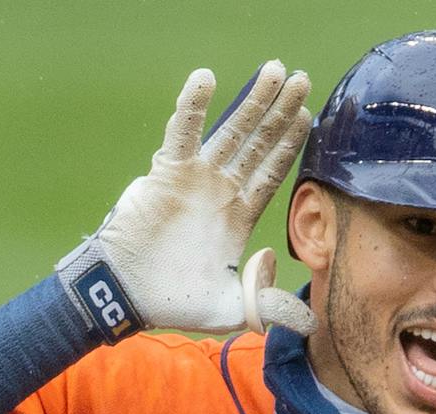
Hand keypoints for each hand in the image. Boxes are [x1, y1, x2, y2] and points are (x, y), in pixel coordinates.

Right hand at [59, 62, 314, 336]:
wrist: (127, 296)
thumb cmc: (174, 303)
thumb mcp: (231, 309)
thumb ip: (268, 306)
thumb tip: (308, 321)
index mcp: (238, 216)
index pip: (272, 173)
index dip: (289, 146)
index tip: (309, 116)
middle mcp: (220, 190)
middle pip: (258, 143)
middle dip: (280, 112)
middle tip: (302, 79)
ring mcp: (195, 178)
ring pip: (230, 131)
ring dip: (252, 101)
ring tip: (275, 71)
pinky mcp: (167, 173)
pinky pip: (182, 133)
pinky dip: (193, 106)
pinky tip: (207, 78)